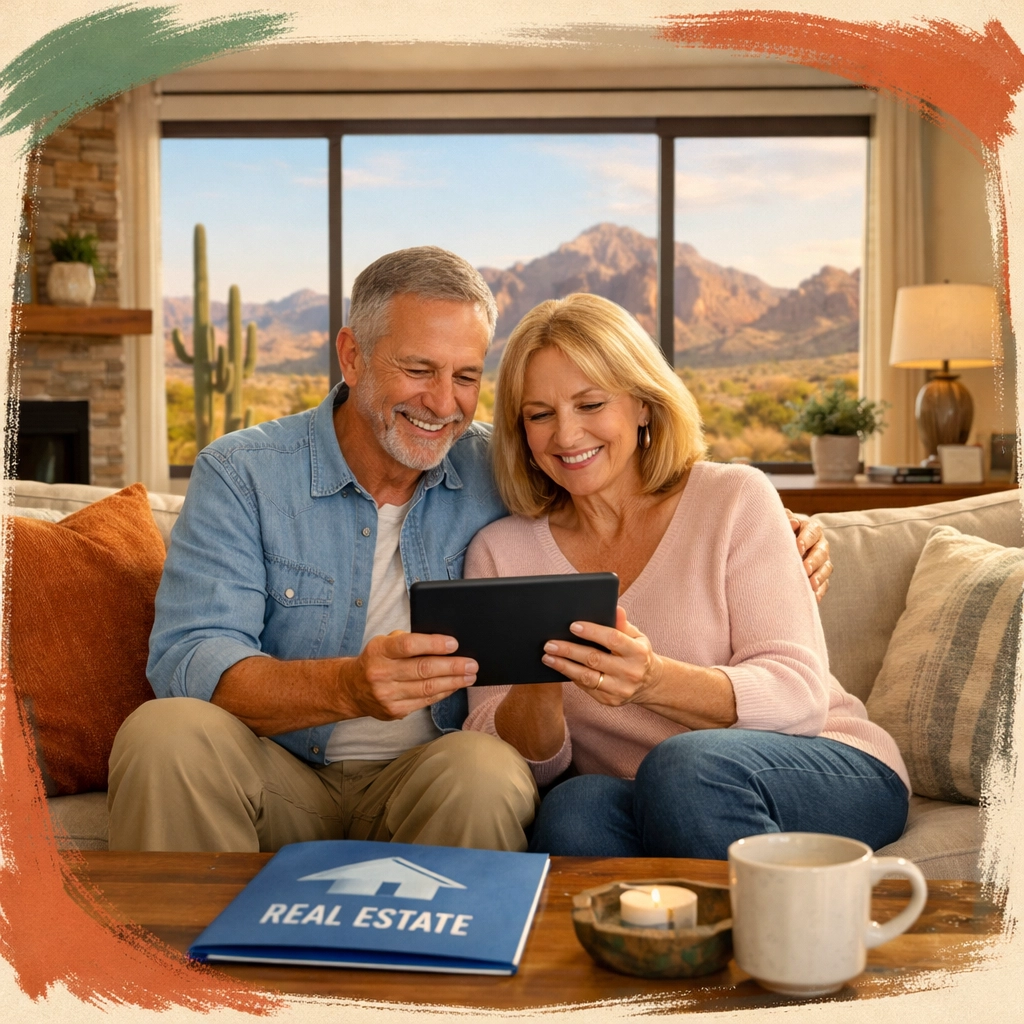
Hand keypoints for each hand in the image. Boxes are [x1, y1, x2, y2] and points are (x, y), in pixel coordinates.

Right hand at [345, 631, 476, 720]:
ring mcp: (387, 695)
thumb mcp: (384, 642)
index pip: (409, 645)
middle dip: (452, 666)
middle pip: (423, 669)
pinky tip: (454, 686)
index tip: (454, 644)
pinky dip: (443, 693)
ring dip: (453, 682)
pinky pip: (425, 701)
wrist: (352, 688)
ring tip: (469, 676)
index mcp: (379, 650)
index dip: (434, 644)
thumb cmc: (376, 660)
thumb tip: (441, 643)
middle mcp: (381, 673)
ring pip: (427, 688)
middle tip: (472, 664)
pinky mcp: (394, 711)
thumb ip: (408, 640)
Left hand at [540, 607, 663, 706]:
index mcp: (638, 652)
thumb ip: (623, 624)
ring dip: (564, 666)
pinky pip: (586, 687)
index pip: (612, 639)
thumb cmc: (637, 653)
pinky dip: (571, 676)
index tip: (573, 626)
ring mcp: (620, 689)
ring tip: (548, 657)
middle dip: (569, 650)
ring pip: (587, 677)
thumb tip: (615, 608)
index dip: (592, 631)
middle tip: (550, 643)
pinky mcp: (609, 700)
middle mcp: (630, 672)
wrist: (649, 683)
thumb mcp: (636, 637)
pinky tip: (560, 667)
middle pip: (594, 659)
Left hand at [785, 509, 831, 602]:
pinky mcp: (821, 576)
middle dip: (813, 560)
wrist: (779, 545)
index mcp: (810, 529)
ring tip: (811, 585)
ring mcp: (822, 561)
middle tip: (805, 568)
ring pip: (826, 568)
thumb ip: (785, 520)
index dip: (806, 539)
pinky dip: (819, 591)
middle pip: (821, 551)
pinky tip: (813, 598)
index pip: (812, 531)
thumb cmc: (779, 531)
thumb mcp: (781, 522)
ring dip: (819, 577)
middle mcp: (819, 544)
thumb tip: (791, 523)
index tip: (798, 547)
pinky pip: (824, 584)